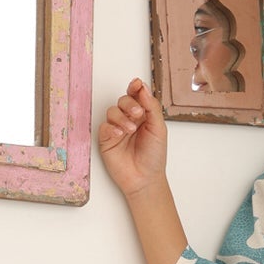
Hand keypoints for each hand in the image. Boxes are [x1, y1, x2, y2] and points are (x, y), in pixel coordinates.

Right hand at [97, 77, 167, 198]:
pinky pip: (104, 126)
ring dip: (121, 117)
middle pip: (123, 100)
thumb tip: (143, 88)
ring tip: (130, 130)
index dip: (135, 88)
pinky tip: (119, 134)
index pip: (137, 96)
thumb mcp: (158, 129)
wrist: (145, 179)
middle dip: (129, 104)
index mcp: (144, 115)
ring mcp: (117, 128)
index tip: (136, 84)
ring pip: (112, 111)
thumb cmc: (154, 156)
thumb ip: (151, 107)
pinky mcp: (107, 139)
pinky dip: (111, 127)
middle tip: (137, 114)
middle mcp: (130, 119)